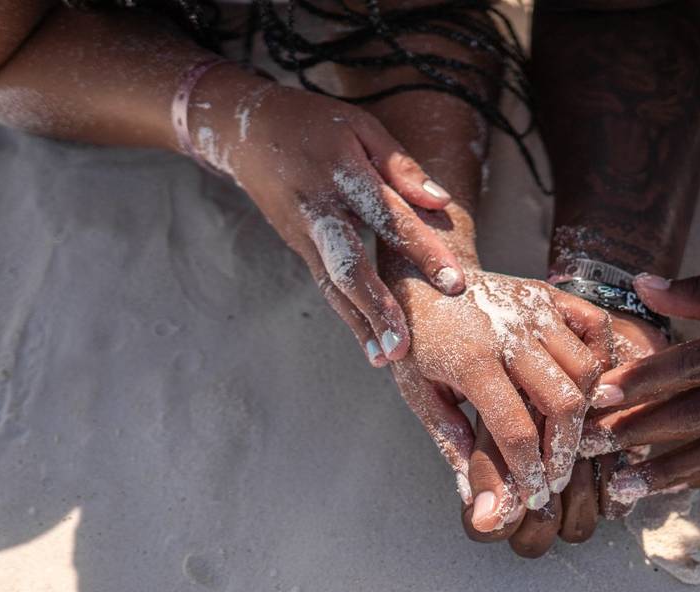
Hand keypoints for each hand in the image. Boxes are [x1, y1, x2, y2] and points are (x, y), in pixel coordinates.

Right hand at [195, 77, 466, 364]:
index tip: (454, 283)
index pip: (388, 216)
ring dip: (361, 325)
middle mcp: (319, 211)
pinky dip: (349, 317)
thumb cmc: (315, 125)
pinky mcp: (299, 249)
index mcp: (341, 174)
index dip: (422, 250)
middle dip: (377, 307)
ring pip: (333, 287)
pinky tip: (371, 345)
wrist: (246, 133)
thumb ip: (401, 167)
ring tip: (389, 359)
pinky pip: (327, 287)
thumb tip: (442, 202)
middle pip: (348, 265)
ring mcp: (303, 235)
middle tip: (403, 346)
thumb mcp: (361, 128)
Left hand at [387, 264, 612, 510]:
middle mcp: (509, 332)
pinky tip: (585, 385)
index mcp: (472, 361)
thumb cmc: (417, 343)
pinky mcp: (547, 293)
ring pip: (586, 368)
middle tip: (555, 476)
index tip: (534, 495)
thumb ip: (450, 442)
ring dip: (585, 410)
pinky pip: (594, 326)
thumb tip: (474, 500)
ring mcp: (533, 309)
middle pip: (563, 403)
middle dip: (565, 451)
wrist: (420, 282)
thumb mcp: (419, 395)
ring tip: (567, 436)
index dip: (530, 472)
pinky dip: (601, 358)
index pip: (516, 429)